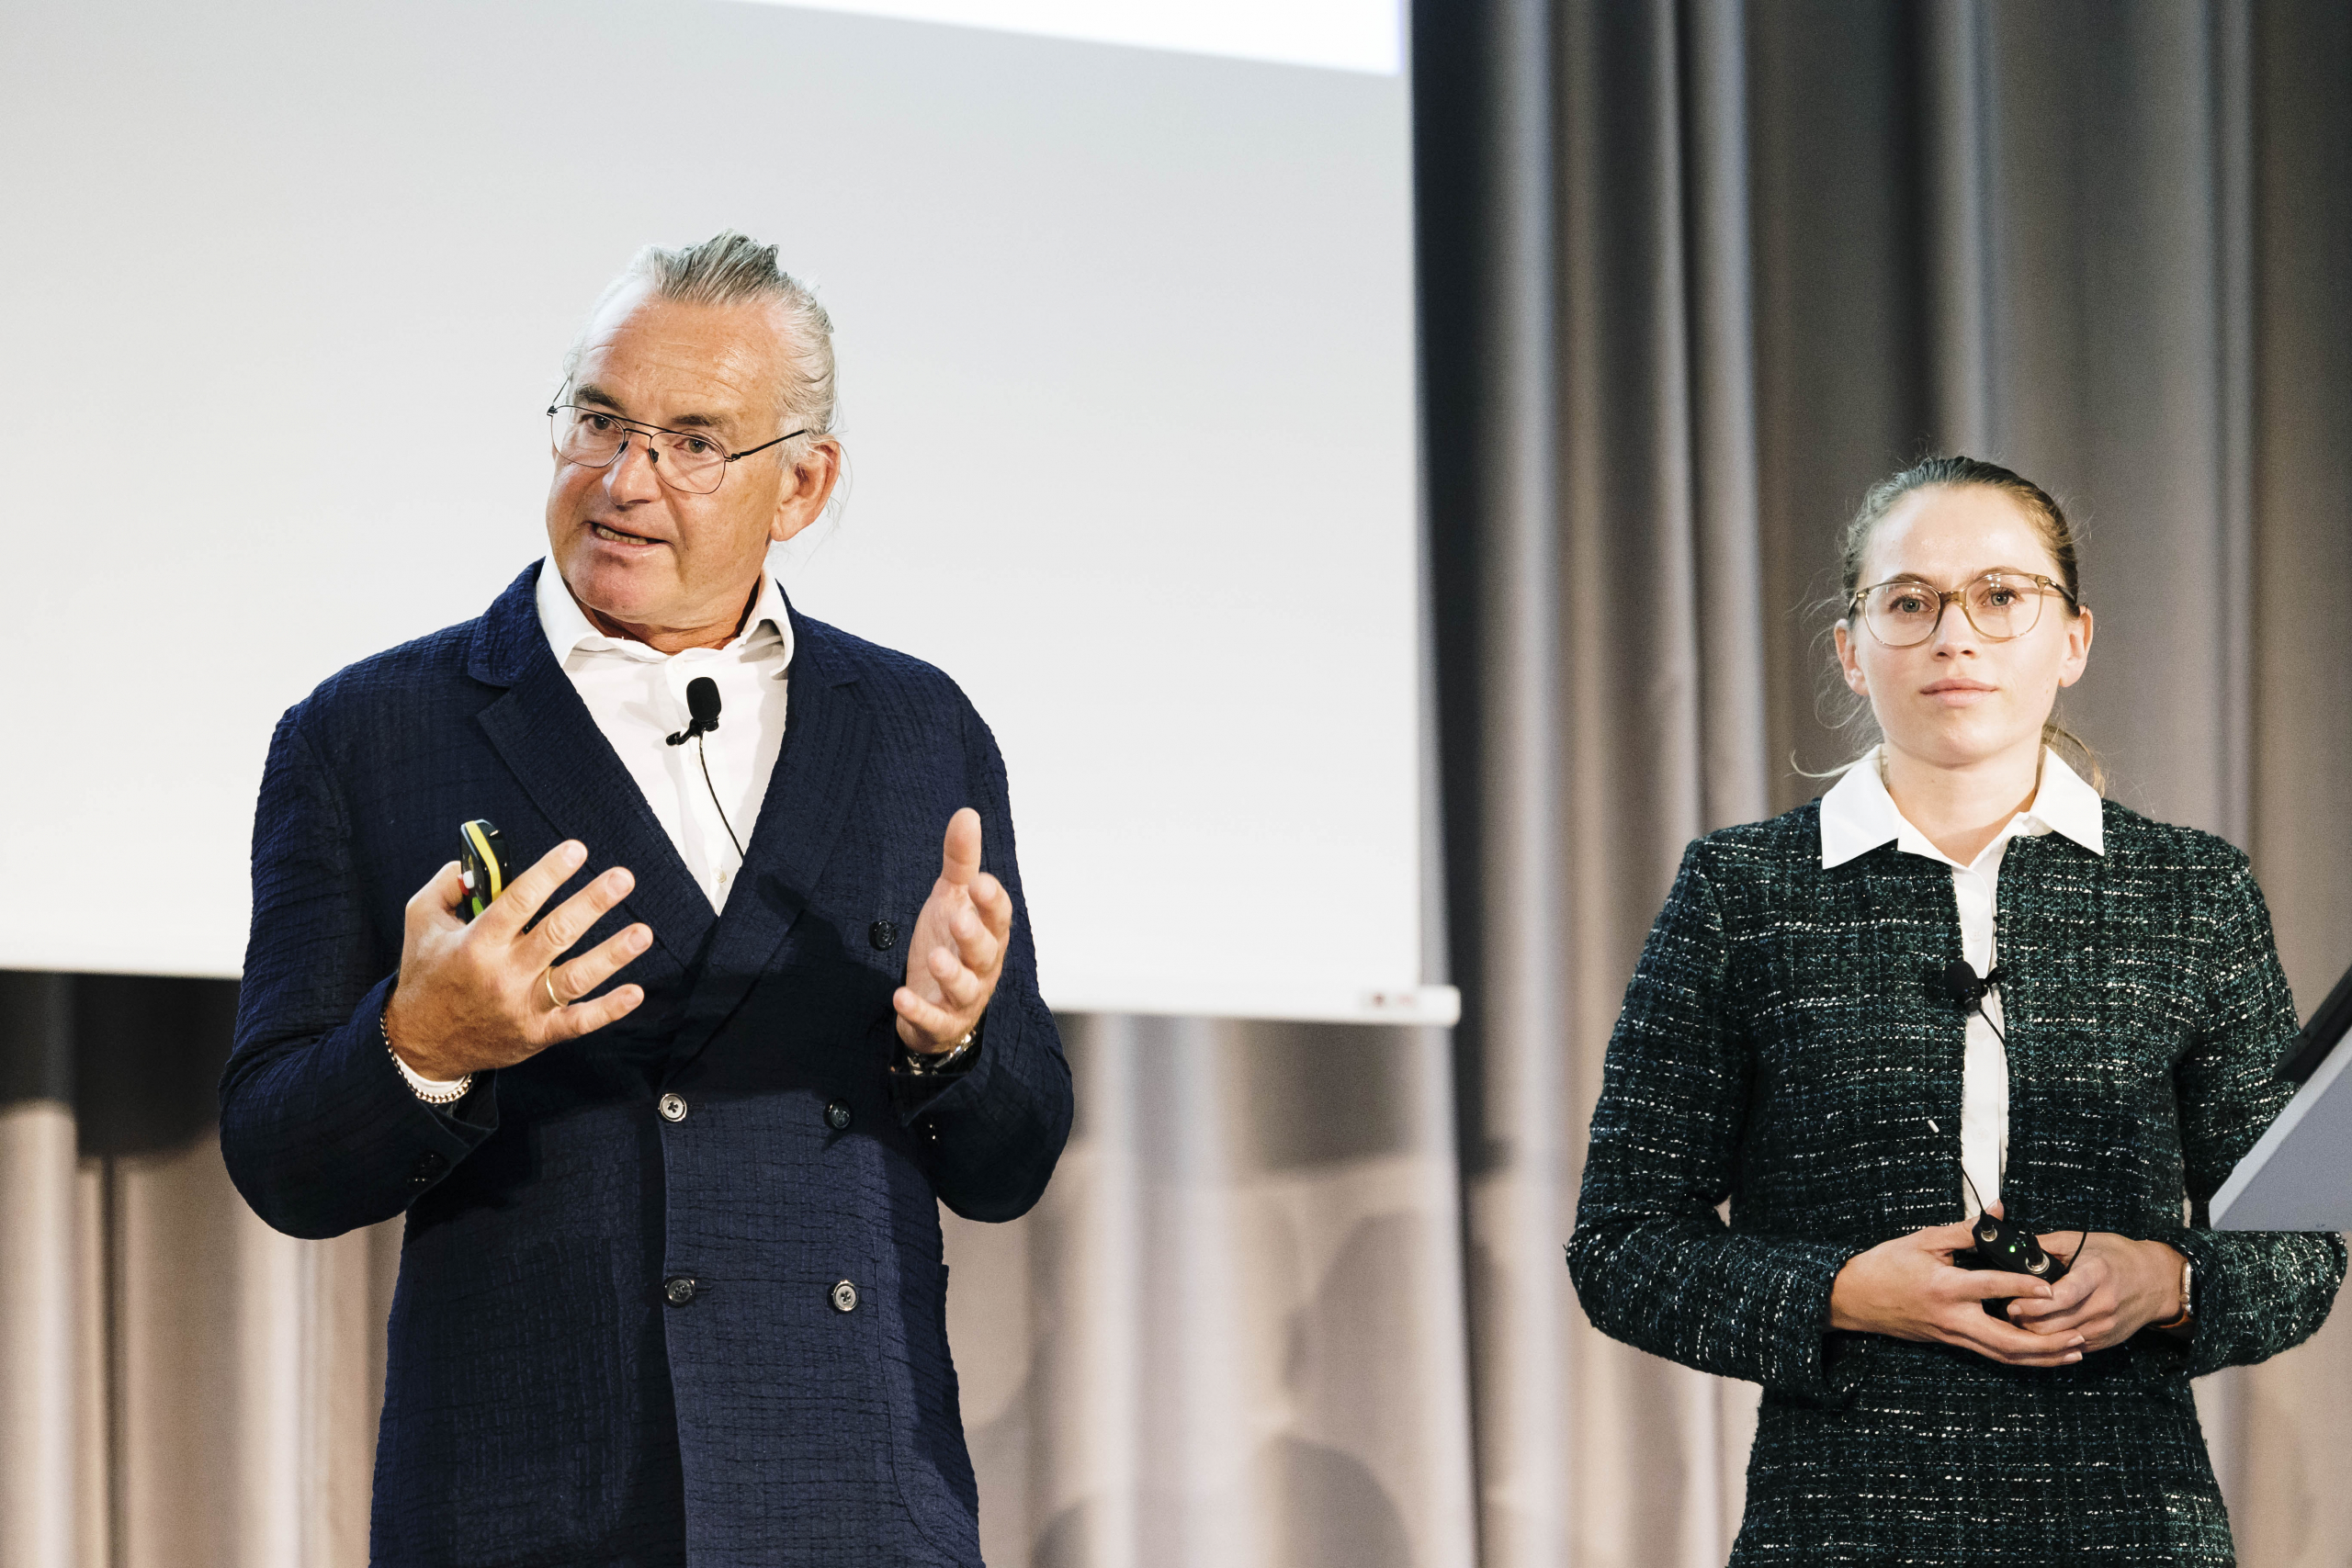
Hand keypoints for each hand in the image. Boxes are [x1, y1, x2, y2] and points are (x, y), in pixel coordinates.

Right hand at [383, 840, 651, 1080]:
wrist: (419, 1044)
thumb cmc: (425, 976)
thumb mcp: (420, 922)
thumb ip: (445, 886)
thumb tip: (474, 864)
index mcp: (476, 942)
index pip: (519, 900)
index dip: (550, 872)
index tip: (577, 850)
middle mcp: (503, 973)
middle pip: (556, 933)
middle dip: (592, 903)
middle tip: (623, 879)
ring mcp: (523, 1006)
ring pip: (575, 977)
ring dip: (612, 955)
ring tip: (642, 933)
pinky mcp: (537, 1033)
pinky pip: (578, 1022)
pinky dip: (608, 1010)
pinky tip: (635, 992)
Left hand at [894, 807, 1011, 1051]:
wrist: (937, 1002)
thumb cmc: (950, 943)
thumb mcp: (951, 898)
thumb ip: (961, 861)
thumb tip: (967, 814)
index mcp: (989, 933)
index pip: (999, 916)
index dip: (992, 901)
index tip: (980, 883)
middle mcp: (983, 966)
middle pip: (986, 952)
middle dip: (975, 936)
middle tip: (960, 919)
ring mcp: (963, 997)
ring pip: (965, 988)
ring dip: (952, 974)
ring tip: (937, 958)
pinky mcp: (941, 1022)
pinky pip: (933, 1019)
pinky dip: (919, 1010)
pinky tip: (900, 997)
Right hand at [1827, 1208, 2083, 1367]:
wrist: (1854, 1298)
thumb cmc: (1886, 1266)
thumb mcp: (1923, 1240)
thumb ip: (1966, 1229)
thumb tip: (1999, 1211)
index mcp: (1945, 1287)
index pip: (1992, 1288)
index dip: (2024, 1287)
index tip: (2052, 1288)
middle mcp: (1953, 1318)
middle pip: (2008, 1341)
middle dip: (2048, 1343)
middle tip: (2079, 1336)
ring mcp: (1953, 1335)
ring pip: (2004, 1356)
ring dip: (2042, 1357)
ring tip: (2075, 1351)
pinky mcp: (1952, 1343)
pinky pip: (1994, 1355)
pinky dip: (2022, 1357)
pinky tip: (2043, 1354)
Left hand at [2006, 1231, 2186, 1350]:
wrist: (2156, 1280)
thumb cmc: (2117, 1256)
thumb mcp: (2084, 1241)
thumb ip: (2048, 1245)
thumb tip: (2015, 1246)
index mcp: (2096, 1275)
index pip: (2061, 1296)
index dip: (2033, 1302)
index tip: (2011, 1300)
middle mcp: (2102, 1304)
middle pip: (2053, 1324)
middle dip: (2024, 1319)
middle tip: (2007, 1308)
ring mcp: (2104, 1327)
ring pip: (2058, 1340)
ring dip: (2034, 1332)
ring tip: (2019, 1318)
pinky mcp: (2105, 1341)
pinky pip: (2070, 1346)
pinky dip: (2052, 1340)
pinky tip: (2041, 1328)